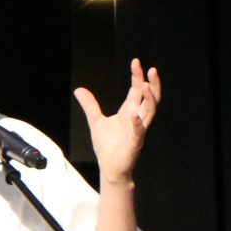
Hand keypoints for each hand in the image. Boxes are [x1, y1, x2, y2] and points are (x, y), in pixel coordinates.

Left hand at [75, 57, 161, 182]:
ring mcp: (138, 131)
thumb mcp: (96, 121)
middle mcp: (137, 119)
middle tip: (151, 69)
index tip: (136, 62)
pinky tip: (134, 114)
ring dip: (149, 99)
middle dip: (151, 84)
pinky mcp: (134, 143)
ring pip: (149, 112)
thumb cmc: (108, 145)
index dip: (137, 76)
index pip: (137, 91)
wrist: (110, 168)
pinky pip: (139, 132)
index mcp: (129, 112)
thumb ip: (90, 105)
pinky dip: (137, 123)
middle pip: (150, 98)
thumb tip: (79, 89)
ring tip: (145, 85)